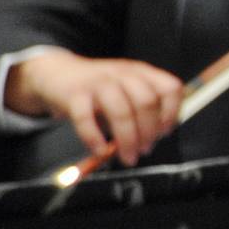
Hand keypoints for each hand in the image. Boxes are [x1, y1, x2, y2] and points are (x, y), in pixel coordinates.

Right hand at [7, 48, 183, 165]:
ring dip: (128, 139)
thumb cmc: (97, 88)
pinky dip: (95, 139)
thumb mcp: (125, 89)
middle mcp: (122, 74)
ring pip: (121, 111)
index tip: (165, 132)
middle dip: (149, 131)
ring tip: (128, 156)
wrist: (57, 72)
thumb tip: (151, 140)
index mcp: (141, 72)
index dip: (172, 112)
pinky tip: (100, 151)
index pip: (169, 88)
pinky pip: (86, 119)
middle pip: (146, 102)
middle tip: (145, 150)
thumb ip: (140, 109)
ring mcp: (98, 83)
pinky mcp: (74, 94)